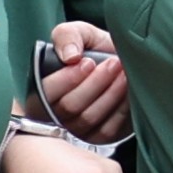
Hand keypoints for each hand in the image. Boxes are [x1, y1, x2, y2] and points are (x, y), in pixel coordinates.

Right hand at [31, 18, 136, 140]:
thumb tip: (69, 56)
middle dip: (95, 83)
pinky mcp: (97, 139)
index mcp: (43, 87)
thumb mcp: (80, 33)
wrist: (124, 62)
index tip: (88, 62)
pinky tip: (129, 92)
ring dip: (110, 94)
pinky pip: (106, 130)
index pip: (45, 92)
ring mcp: (76, 130)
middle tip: (114, 63)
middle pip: (69, 106)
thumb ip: (67, 35)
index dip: (66, 78)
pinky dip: (120, 110)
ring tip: (124, 72)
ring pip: (89, 118)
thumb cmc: (96, 50)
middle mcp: (54, 113)